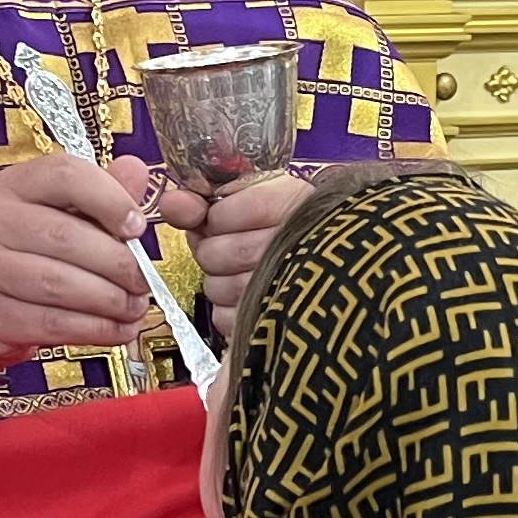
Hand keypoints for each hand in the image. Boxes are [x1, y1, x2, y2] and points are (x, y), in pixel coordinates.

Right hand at [0, 152, 162, 379]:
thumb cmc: (21, 246)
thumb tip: (137, 171)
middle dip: (118, 263)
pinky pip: (52, 324)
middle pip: (66, 237)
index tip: (138, 226)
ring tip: (134, 306)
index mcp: (13, 185)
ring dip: (110, 301)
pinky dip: (94, 329)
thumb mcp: (54, 208)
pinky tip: (118, 329)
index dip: (110, 199)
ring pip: (60, 285)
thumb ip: (98, 192)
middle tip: (143, 280)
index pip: (65, 176)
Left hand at [183, 170, 312, 337]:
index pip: (219, 216)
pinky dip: (232, 310)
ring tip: (252, 271)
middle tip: (239, 245)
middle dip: (215, 249)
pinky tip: (255, 296)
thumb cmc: (299, 223)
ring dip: (223, 281)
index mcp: (285, 204)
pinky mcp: (272, 323)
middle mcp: (286, 247)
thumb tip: (170, 204)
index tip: (231, 217)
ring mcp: (282, 288)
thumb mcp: (260, 194)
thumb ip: (207, 199)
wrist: (346, 259)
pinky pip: (225, 318)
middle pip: (212, 253)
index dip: (216, 218)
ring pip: (215, 287)